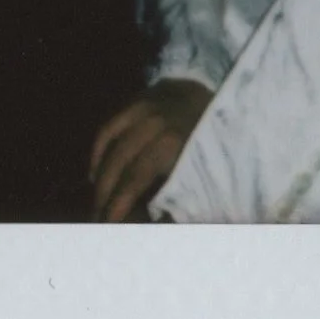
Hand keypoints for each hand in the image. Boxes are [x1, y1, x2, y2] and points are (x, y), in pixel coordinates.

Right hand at [89, 79, 212, 221]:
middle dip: (105, 194)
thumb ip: (181, 197)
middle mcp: (156, 124)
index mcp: (174, 143)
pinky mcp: (136, 101)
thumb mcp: (204, 170)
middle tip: (98, 220)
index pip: (135, 177)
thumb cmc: (216, 143)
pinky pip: (109, 128)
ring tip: (97, 202)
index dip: (119, 202)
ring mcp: (144, 109)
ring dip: (99, 176)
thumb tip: (156, 222)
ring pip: (110, 145)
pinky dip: (98, 152)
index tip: (108, 223)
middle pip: (119, 163)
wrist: (223, 95)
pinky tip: (96, 174)